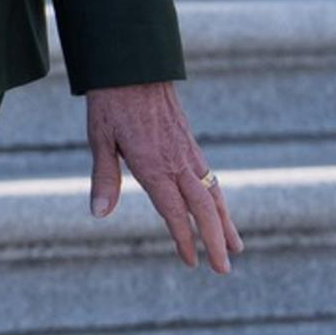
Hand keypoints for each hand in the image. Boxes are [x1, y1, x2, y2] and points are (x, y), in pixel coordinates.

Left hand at [85, 81, 239, 273]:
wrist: (135, 64)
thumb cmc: (111, 102)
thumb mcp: (99, 139)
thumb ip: (104, 178)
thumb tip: (99, 214)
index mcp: (154, 165)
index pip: (175, 212)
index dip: (185, 239)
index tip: (193, 263)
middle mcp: (177, 162)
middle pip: (204, 209)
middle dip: (216, 240)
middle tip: (224, 270)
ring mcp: (188, 152)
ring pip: (213, 194)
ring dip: (225, 223)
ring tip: (237, 247)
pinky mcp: (190, 142)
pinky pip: (210, 177)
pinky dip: (219, 199)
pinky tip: (220, 210)